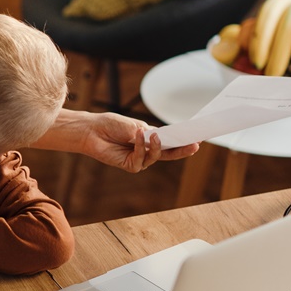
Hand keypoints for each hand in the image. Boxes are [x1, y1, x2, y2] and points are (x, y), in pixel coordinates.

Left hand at [80, 111, 198, 172]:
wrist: (92, 130)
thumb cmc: (111, 125)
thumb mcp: (134, 125)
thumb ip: (147, 134)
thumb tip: (158, 139)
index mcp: (151, 139)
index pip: (172, 141)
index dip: (184, 140)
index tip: (198, 137)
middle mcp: (148, 150)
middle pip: (170, 153)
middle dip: (183, 150)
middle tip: (195, 145)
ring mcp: (140, 159)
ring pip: (156, 156)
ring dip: (155, 146)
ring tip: (154, 135)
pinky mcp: (130, 165)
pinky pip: (141, 158)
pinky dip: (140, 146)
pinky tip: (137, 136)